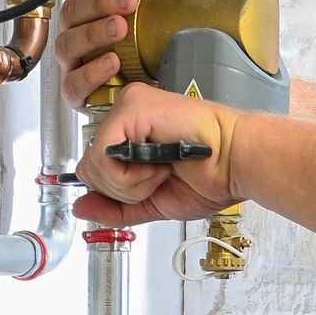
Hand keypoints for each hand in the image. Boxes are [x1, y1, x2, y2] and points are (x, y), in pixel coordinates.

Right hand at [55, 0, 175, 112]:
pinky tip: (113, 62)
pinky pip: (73, 82)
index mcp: (90, 6)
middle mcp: (78, 31)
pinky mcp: (78, 91)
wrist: (171, 82)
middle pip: (71, 10)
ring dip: (94, 33)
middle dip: (100, 2)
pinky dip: (91, 72)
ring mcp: (75, 62)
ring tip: (121, 29)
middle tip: (129, 1)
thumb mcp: (164, 3)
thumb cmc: (157, 43)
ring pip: (67, 43)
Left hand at [73, 83, 238, 223]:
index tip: (151, 184)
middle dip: (122, 190)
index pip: (93, 166)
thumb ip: (114, 207)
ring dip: (130, 184)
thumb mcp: (150, 201)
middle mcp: (126, 113)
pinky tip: (159, 166)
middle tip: (160, 177)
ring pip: (94, 164)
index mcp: (130, 129)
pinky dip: (131, 177)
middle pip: (87, 167)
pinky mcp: (130, 109)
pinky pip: (105, 158)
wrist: (236, 165)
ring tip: (163, 170)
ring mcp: (127, 107)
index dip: (116, 189)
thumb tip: (79, 207)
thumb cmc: (209, 176)